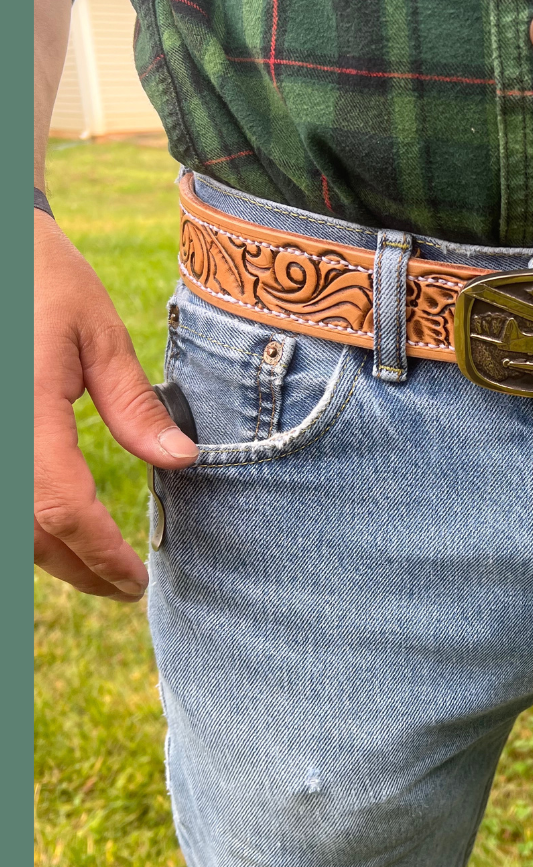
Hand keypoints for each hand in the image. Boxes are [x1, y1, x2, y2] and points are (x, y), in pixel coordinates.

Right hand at [34, 211, 197, 599]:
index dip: (101, 555)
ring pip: (9, 526)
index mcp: (26, 414)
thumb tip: (181, 461)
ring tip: (99, 567)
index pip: (64, 510)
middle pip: (30, 533)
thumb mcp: (98, 336)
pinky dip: (28, 525)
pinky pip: (4, 501)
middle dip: (78, 570)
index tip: (136, 580)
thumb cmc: (44, 280)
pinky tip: (60, 529)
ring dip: (49, 555)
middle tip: (126, 587)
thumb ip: (135, 406)